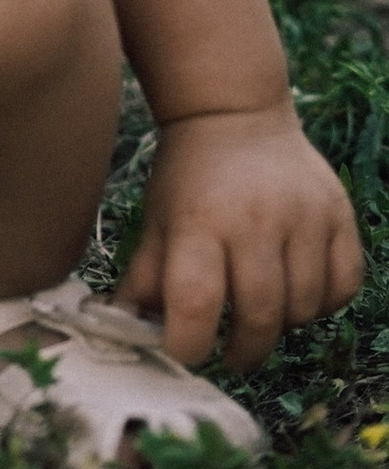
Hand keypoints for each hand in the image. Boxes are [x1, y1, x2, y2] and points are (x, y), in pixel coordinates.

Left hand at [119, 102, 363, 368]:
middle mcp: (255, 218)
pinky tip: (297, 290)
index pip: (196, 301)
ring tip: (260, 311)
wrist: (235, 115)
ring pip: (304, 309)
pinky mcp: (339, 214)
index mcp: (198, 220)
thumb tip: (126, 334)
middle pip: (259, 316)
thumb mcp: (158, 220)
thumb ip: (146, 280)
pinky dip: (324, 303)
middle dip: (242, 350)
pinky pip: (344, 286)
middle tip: (230, 352)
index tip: (185, 353)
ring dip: (282, 325)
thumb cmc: (189, 178)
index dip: (188, 344)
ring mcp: (304, 215)